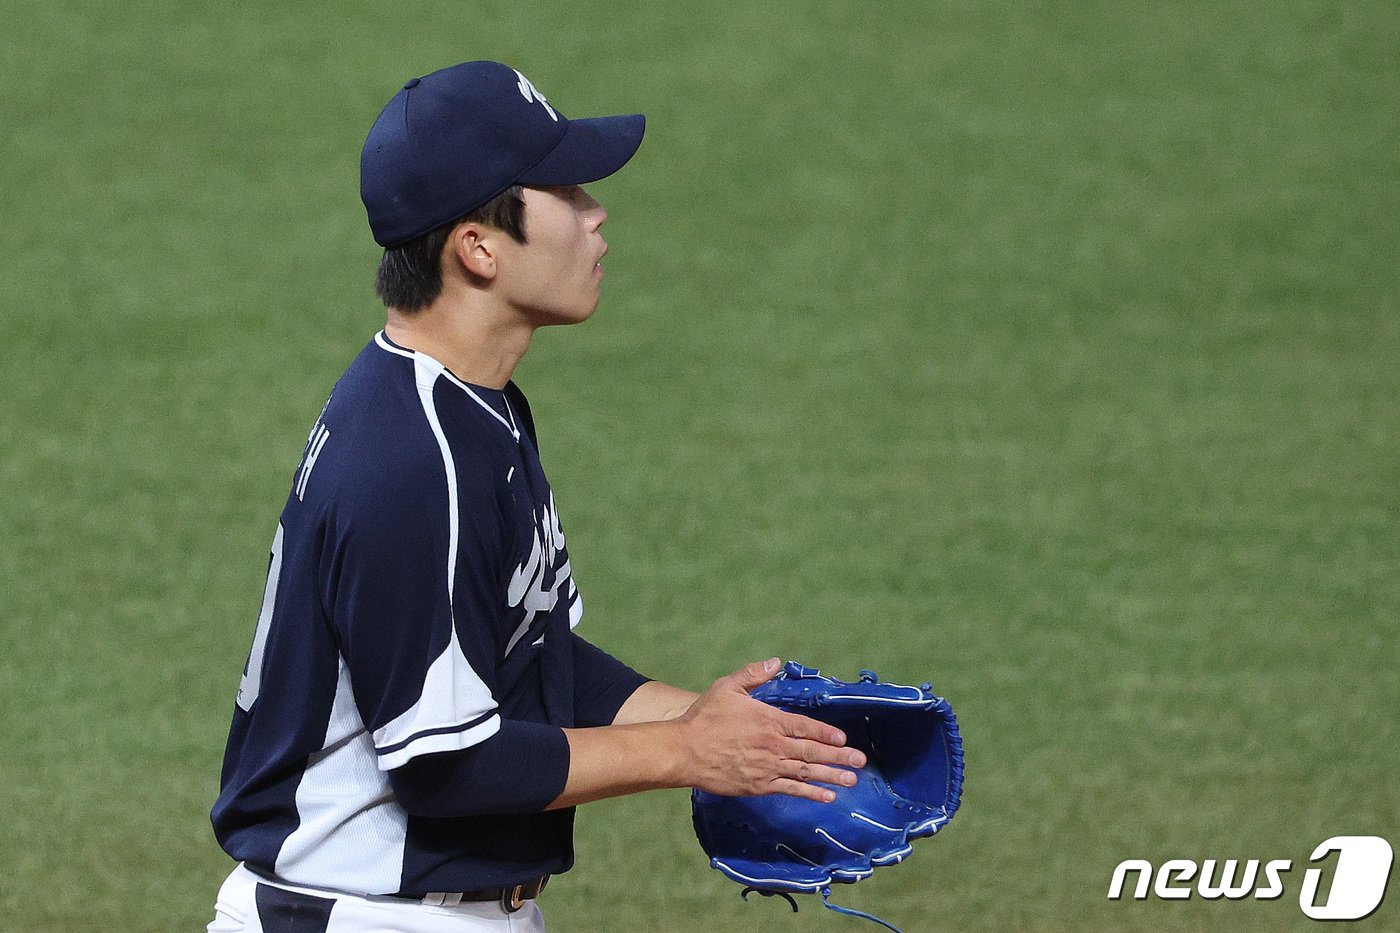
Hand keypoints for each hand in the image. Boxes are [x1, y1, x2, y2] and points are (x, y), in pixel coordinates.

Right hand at [676, 658, 866, 801]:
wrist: (683, 751)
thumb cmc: (704, 718)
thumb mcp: (727, 687)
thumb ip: (753, 674)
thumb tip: (776, 662)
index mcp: (768, 720)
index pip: (804, 727)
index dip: (826, 733)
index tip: (844, 738)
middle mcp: (772, 745)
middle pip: (812, 752)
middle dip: (839, 757)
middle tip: (861, 761)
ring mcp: (767, 768)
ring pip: (805, 773)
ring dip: (831, 777)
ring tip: (851, 780)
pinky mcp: (759, 786)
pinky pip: (790, 790)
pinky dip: (810, 793)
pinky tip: (827, 797)